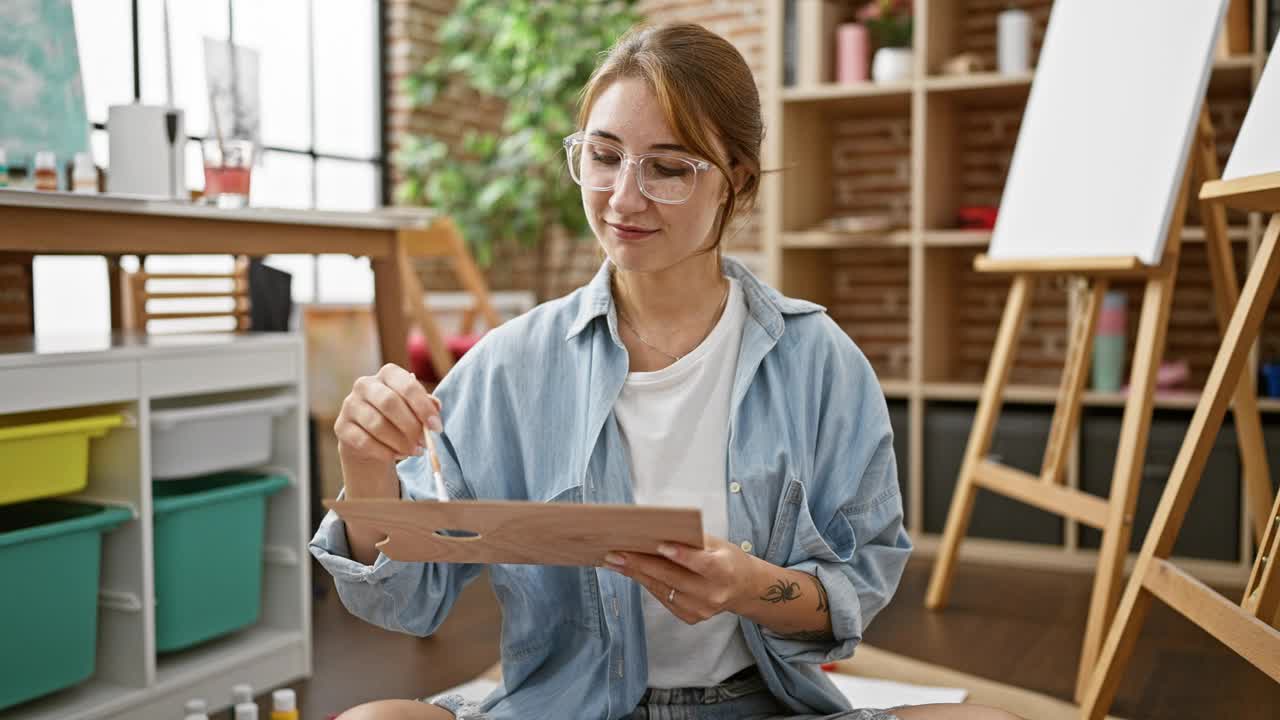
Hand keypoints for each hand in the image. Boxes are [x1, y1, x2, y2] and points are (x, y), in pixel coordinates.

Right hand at [334, 363, 441, 467]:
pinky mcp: (341, 427)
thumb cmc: (399, 417)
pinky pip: (364, 442)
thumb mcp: (415, 408)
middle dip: (411, 426)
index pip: (407, 385)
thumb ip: (427, 405)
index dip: (424, 407)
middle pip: (389, 403)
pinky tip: (397, 455)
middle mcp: (365, 384)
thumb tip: (435, 407)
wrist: (371, 437)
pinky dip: (385, 452)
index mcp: (388, 374)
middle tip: (424, 442)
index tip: (437, 427)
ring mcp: (350, 405)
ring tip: (414, 451)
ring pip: (377, 425)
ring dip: (400, 442)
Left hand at [603, 535, 757, 624]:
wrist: (742, 588)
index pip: (702, 564)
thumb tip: (656, 532)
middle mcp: (713, 594)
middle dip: (641, 564)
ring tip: (614, 560)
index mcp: (724, 571)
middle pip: (673, 578)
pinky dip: (646, 583)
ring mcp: (701, 609)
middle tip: (616, 553)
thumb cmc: (726, 559)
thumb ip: (692, 540)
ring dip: (636, 574)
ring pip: (662, 589)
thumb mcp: (717, 544)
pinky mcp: (690, 617)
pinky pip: (663, 597)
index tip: (660, 546)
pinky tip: (630, 571)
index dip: (682, 556)